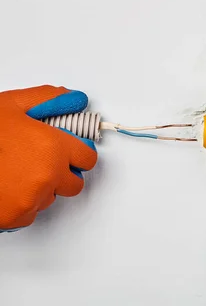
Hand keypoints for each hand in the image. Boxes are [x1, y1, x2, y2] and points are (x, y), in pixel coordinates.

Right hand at [0, 86, 97, 231]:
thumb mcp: (11, 105)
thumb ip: (49, 99)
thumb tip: (75, 99)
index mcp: (53, 147)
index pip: (88, 157)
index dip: (77, 152)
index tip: (68, 150)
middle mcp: (49, 175)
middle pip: (74, 182)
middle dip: (63, 173)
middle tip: (40, 161)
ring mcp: (33, 198)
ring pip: (52, 197)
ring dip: (41, 187)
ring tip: (15, 172)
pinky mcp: (18, 216)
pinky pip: (32, 212)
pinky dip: (23, 203)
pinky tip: (6, 187)